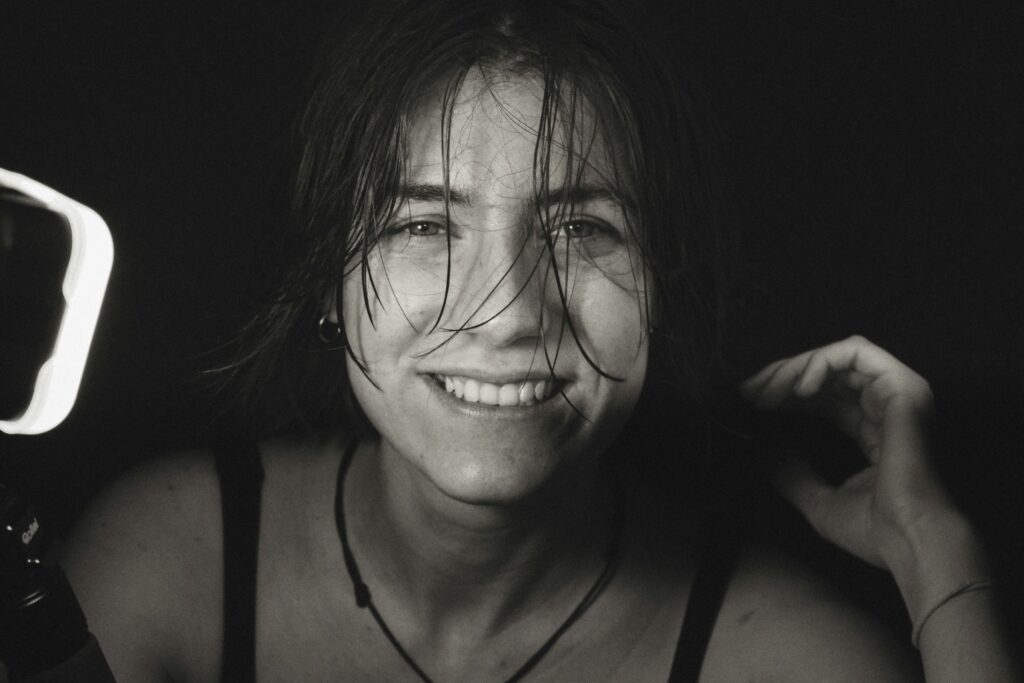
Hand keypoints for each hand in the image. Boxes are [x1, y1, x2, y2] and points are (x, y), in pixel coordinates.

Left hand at [738, 335, 958, 571]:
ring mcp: (898, 393)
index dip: (786, 394)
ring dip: (795, 368)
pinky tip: (798, 388)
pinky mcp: (903, 387)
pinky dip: (822, 362)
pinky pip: (856, 352)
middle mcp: (887, 406)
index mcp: (873, 429)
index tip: (748, 402)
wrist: (911, 543)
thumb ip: (792, 474)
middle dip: (782, 377)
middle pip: (828, 372)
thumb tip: (761, 453)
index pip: (824, 396)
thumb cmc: (876, 532)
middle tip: (747, 392)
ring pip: (838, 357)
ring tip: (765, 393)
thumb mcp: (819, 501)